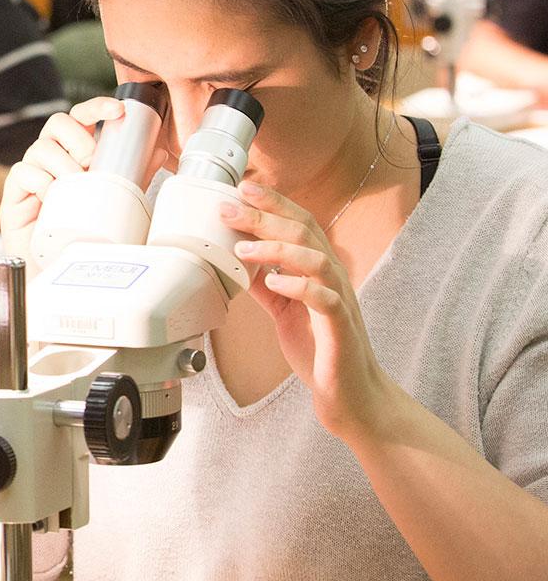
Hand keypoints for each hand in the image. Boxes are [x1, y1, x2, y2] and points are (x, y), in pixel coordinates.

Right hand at [0, 97, 122, 258]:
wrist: (52, 266)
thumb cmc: (82, 229)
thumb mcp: (113, 198)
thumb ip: (132, 175)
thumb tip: (160, 151)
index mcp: (73, 150)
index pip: (81, 117)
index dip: (96, 107)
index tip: (117, 110)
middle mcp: (50, 155)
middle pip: (58, 123)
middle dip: (80, 141)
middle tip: (92, 167)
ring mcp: (31, 170)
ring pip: (41, 148)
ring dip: (64, 166)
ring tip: (75, 188)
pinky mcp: (14, 190)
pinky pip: (24, 171)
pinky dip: (42, 183)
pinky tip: (53, 200)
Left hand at [223, 181, 400, 444]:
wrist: (349, 393)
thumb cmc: (319, 349)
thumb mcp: (283, 310)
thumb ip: (265, 284)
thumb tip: (235, 259)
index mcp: (319, 270)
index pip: (299, 223)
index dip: (274, 202)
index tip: (242, 187)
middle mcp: (333, 278)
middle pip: (305, 232)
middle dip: (266, 215)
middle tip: (230, 207)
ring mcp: (340, 300)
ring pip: (316, 259)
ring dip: (277, 249)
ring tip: (243, 249)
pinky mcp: (341, 326)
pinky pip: (325, 299)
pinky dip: (299, 287)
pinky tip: (275, 284)